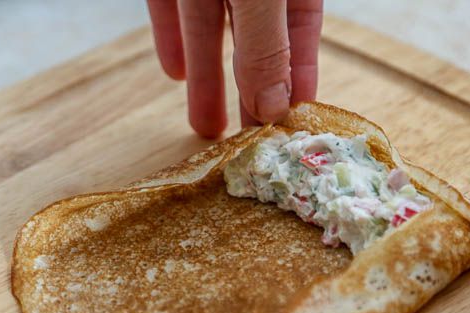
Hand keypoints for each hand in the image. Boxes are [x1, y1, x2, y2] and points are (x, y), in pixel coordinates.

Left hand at [146, 0, 322, 137]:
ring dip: (206, 79)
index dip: (297, 80)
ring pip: (207, 30)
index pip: (300, 34)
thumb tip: (272, 109)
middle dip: (248, 93)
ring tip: (205, 127)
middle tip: (246, 141)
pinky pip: (169, 5)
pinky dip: (171, 37)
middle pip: (252, 44)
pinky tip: (173, 72)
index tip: (291, 127)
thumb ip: (266, 45)